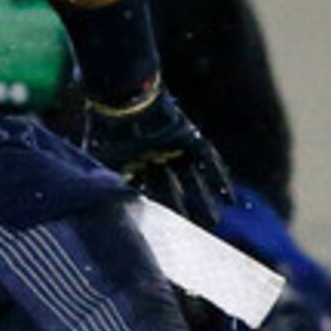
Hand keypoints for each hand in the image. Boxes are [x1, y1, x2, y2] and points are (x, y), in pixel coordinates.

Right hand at [86, 85, 236, 223]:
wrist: (123, 99)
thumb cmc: (106, 130)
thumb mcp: (100, 162)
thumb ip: (105, 184)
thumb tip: (106, 209)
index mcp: (133, 162)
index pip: (149, 191)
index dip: (158, 210)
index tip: (165, 230)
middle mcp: (155, 156)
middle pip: (174, 188)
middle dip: (185, 209)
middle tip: (195, 230)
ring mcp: (173, 147)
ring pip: (192, 178)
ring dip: (204, 199)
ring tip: (215, 221)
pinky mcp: (189, 137)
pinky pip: (208, 160)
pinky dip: (219, 178)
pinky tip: (231, 197)